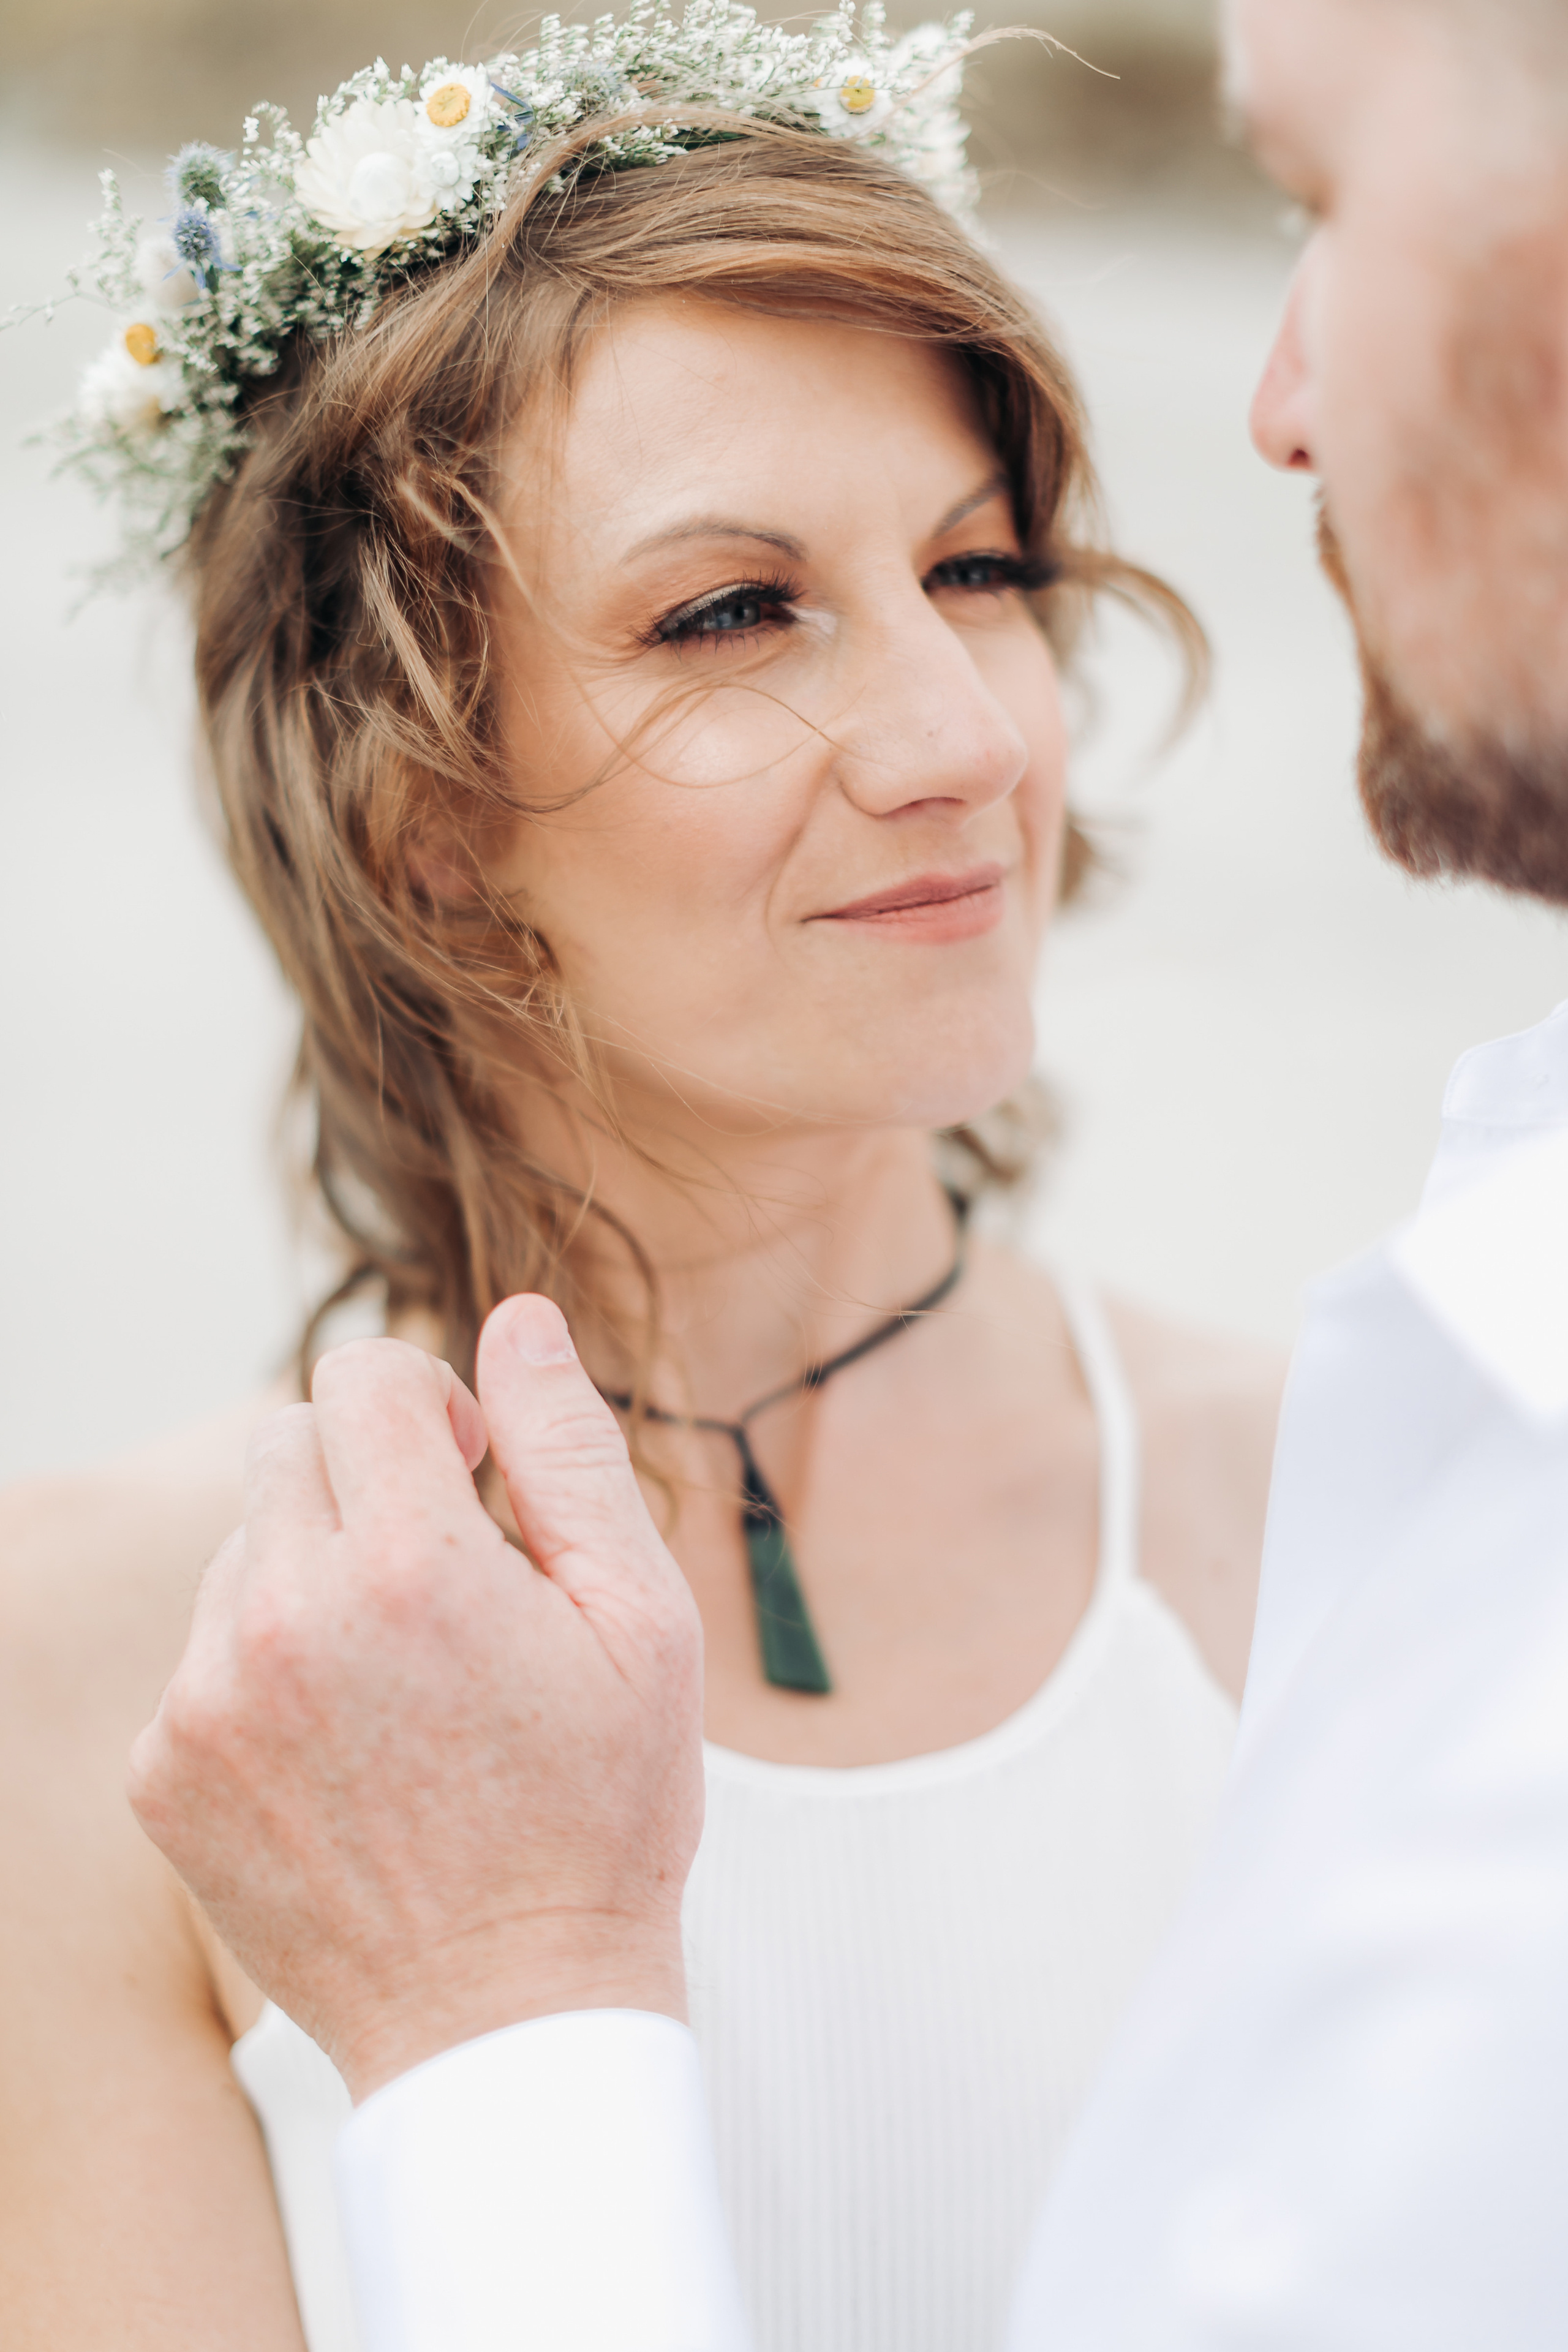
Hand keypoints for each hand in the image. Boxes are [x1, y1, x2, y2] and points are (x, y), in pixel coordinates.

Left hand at [128, 1297, 703, 2100]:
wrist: (505, 2016)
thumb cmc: (598, 1814)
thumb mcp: (640, 1618)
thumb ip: (570, 1448)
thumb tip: (519, 1319)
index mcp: (410, 1568)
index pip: (361, 1379)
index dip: (431, 1404)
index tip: (473, 1472)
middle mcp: (282, 1619)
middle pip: (287, 1444)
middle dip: (369, 1479)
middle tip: (445, 1577)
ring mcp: (205, 1701)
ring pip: (242, 1546)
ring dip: (314, 1572)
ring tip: (400, 1681)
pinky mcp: (161, 1771)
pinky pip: (203, 1651)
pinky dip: (265, 1667)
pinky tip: (346, 1744)